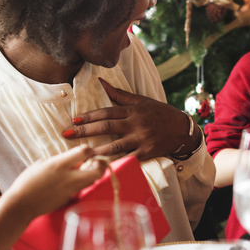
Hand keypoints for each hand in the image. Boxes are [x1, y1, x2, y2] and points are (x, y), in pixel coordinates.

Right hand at [0, 145, 106, 222]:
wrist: (21, 205)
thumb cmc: (27, 182)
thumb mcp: (41, 164)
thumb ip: (59, 161)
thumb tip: (72, 160)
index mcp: (59, 164)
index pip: (85, 152)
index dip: (89, 150)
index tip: (85, 152)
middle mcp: (68, 177)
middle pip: (98, 171)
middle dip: (100, 165)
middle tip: (94, 163)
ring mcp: (71, 190)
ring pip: (92, 181)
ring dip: (92, 174)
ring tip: (83, 171)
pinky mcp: (69, 199)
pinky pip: (81, 188)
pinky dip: (80, 183)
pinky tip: (69, 182)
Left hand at [65, 79, 197, 160]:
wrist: (182, 129)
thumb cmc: (160, 113)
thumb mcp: (141, 100)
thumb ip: (119, 94)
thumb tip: (100, 82)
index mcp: (132, 111)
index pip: (107, 112)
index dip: (90, 116)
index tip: (74, 120)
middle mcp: (135, 124)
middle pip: (107, 127)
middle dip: (85, 131)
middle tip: (67, 134)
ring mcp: (141, 139)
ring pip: (116, 146)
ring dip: (97, 151)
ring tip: (81, 155)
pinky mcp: (147, 153)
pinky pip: (129, 160)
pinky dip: (117, 164)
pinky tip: (104, 168)